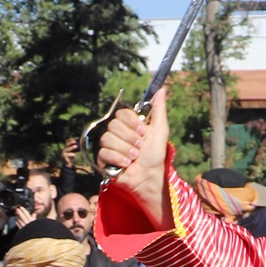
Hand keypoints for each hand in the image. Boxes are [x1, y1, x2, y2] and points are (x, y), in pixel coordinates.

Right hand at [97, 87, 167, 218]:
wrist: (148, 177)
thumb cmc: (155, 156)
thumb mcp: (160, 131)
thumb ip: (159, 110)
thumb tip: (162, 90)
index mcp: (129, 124)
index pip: (121, 113)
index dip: (131, 122)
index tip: (143, 131)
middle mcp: (118, 133)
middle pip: (113, 125)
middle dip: (129, 138)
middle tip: (139, 148)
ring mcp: (110, 145)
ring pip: (107, 138)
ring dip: (124, 149)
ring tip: (134, 157)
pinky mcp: (103, 158)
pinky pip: (103, 152)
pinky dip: (117, 159)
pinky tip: (125, 164)